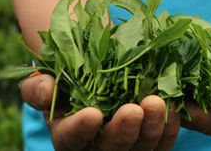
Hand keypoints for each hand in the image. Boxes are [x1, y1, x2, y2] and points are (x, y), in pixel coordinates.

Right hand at [21, 74, 180, 150]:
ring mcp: (126, 146)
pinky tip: (173, 107)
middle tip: (133, 109)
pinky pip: (161, 143)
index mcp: (66, 135)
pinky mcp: (149, 142)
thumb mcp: (47, 76)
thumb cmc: (67, 73)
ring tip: (157, 102)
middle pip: (109, 150)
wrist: (97, 66)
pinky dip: (168, 128)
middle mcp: (96, 147)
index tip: (92, 114)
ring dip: (150, 129)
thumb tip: (44, 89)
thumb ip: (37, 86)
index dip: (80, 129)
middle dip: (122, 132)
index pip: (69, 140)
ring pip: (140, 149)